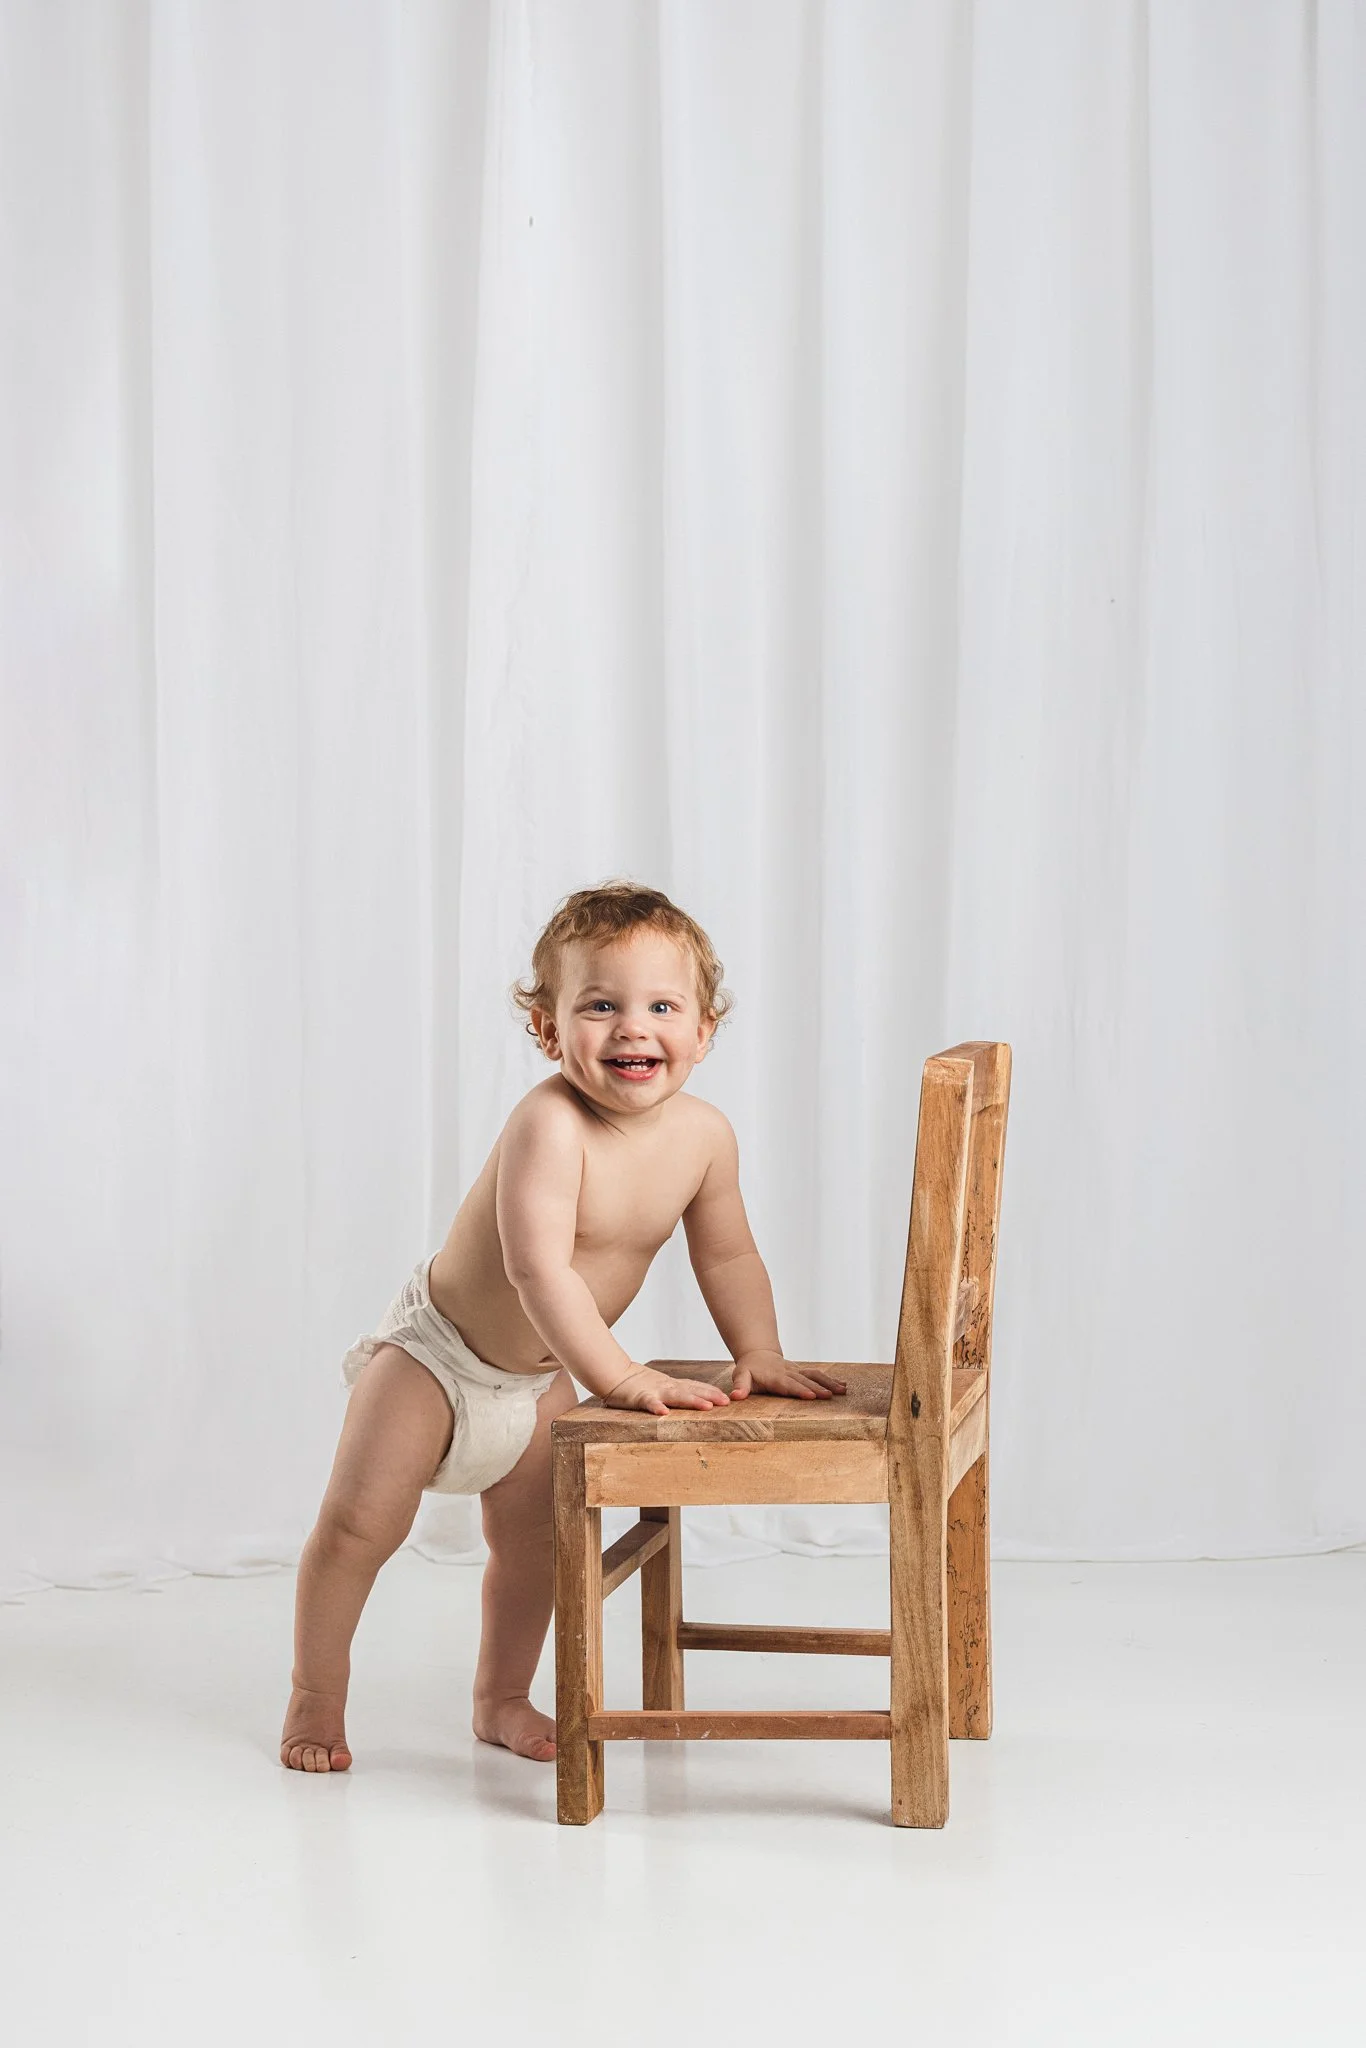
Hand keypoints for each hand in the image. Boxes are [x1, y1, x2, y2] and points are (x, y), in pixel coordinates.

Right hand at [604, 1366, 731, 1415]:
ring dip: (692, 1401)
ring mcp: (654, 1391)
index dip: (711, 1391)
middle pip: (691, 1390)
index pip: (694, 1387)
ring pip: (675, 1396)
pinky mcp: (639, 1397)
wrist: (613, 1373)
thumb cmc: (636, 1383)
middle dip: (709, 1396)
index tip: (727, 1398)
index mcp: (671, 1385)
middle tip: (726, 1402)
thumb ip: (674, 1391)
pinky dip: (656, 1407)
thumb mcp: (659, 1385)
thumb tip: (692, 1398)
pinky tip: (663, 1413)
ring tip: (707, 1407)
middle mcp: (666, 1386)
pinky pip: (649, 1402)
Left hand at [730, 1352, 846, 1399]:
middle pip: (805, 1381)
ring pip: (815, 1375)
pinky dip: (830, 1379)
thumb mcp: (740, 1376)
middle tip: (830, 1396)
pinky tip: (843, 1386)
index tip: (811, 1396)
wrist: (758, 1354)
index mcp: (774, 1377)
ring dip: (829, 1382)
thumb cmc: (748, 1369)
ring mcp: (797, 1371)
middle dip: (818, 1388)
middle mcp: (788, 1372)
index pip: (788, 1384)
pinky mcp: (803, 1371)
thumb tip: (735, 1397)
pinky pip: (818, 1374)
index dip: (799, 1390)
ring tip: (843, 1391)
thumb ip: (740, 1386)